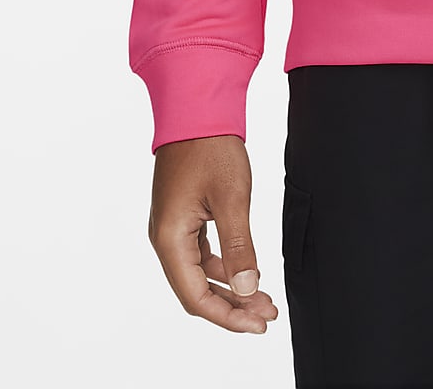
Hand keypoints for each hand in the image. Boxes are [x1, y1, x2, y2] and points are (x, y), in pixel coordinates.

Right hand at [149, 134, 280, 333]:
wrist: (197, 109)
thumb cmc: (211, 148)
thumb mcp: (232, 198)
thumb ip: (239, 247)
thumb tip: (249, 288)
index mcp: (169, 239)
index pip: (196, 297)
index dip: (228, 316)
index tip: (257, 324)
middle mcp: (165, 239)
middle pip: (196, 290)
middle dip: (233, 306)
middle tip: (267, 315)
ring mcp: (172, 228)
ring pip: (200, 274)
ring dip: (231, 287)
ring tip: (264, 297)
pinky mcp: (183, 217)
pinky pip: (201, 254)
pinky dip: (224, 266)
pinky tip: (248, 269)